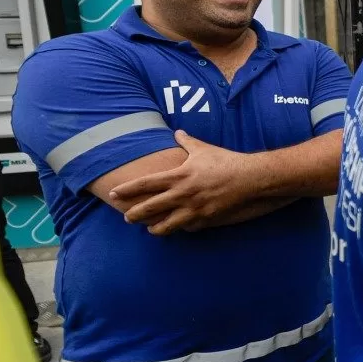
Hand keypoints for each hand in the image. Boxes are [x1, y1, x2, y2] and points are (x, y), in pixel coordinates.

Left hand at [109, 131, 258, 234]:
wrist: (248, 178)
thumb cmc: (225, 161)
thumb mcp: (203, 148)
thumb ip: (186, 142)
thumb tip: (178, 132)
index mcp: (178, 176)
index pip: (145, 184)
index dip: (127, 190)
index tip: (113, 194)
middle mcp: (182, 194)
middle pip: (150, 208)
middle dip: (134, 214)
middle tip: (126, 217)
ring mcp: (193, 209)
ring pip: (165, 225)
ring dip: (154, 228)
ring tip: (149, 228)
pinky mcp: (204, 219)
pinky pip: (186, 227)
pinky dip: (180, 228)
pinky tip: (176, 228)